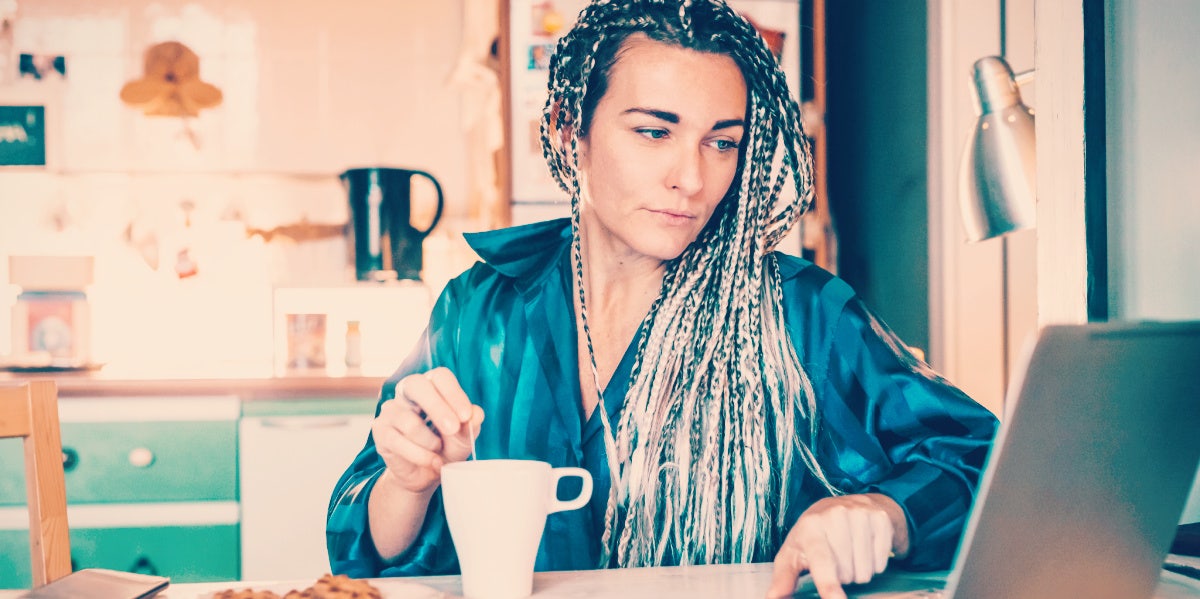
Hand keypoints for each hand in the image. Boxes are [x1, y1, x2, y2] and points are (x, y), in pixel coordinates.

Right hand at [372, 367, 484, 493]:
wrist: (426, 474)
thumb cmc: (446, 448)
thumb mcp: (463, 438)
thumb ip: (470, 425)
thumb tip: (476, 413)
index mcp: (432, 385)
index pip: (440, 376)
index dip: (453, 394)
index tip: (466, 416)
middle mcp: (407, 392)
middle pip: (417, 385)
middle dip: (437, 408)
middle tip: (452, 429)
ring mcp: (391, 410)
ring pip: (408, 420)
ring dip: (430, 441)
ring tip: (439, 451)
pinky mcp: (380, 430)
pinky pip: (398, 441)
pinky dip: (419, 455)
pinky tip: (431, 461)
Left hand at [766, 493, 909, 598]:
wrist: (850, 504)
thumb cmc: (816, 533)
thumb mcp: (795, 551)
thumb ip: (784, 576)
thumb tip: (771, 597)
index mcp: (810, 525)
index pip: (822, 561)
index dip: (828, 584)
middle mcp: (835, 514)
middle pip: (847, 573)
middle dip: (843, 577)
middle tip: (837, 560)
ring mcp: (860, 513)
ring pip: (866, 570)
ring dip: (860, 572)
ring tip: (851, 556)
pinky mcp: (881, 518)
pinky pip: (882, 561)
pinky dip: (876, 564)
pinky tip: (866, 549)